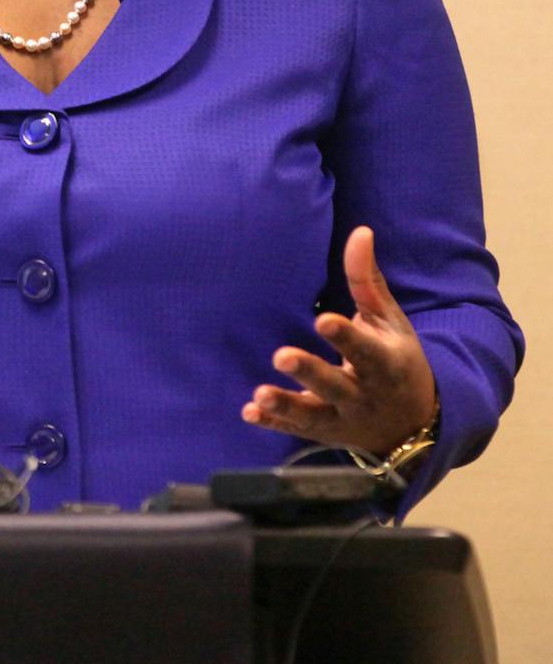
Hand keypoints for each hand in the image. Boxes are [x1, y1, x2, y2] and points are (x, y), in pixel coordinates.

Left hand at [243, 226, 436, 456]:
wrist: (415, 424)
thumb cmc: (396, 359)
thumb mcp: (390, 322)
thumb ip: (368, 281)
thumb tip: (361, 231)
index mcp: (385, 364)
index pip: (366, 350)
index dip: (346, 336)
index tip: (323, 319)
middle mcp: (365, 395)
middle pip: (336, 385)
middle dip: (310, 372)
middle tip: (281, 356)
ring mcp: (343, 418)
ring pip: (314, 415)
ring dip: (287, 405)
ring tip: (260, 394)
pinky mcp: (323, 432)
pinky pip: (296, 431)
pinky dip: (274, 424)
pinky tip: (249, 412)